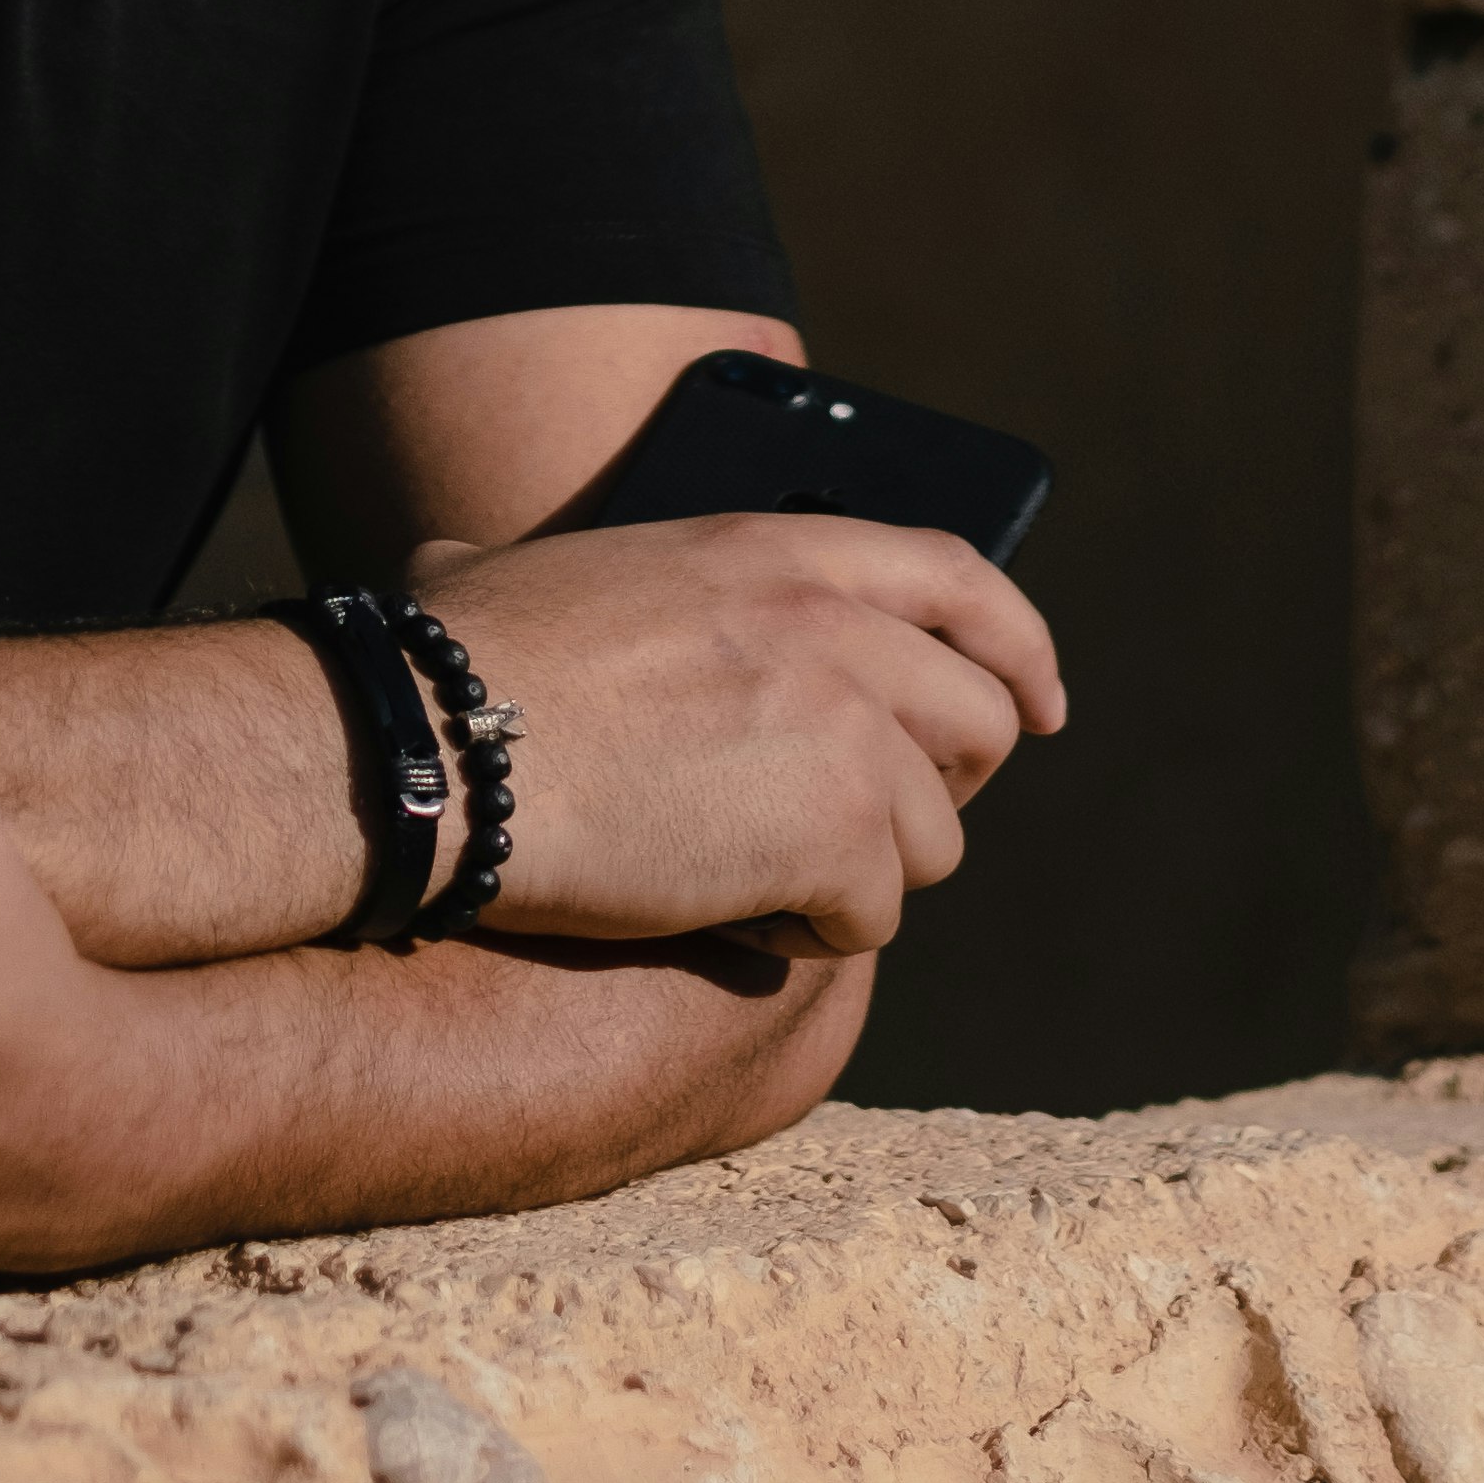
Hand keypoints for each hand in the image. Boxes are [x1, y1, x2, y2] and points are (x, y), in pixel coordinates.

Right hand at [412, 511, 1063, 963]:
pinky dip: (809, 933)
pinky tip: (725, 910)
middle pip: (980, 723)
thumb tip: (453, 569)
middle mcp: (833, 625)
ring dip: (858, 875)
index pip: (958, 577)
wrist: (439, 750)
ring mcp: (844, 728)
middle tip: (861, 832)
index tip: (1044, 703)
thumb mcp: (515, 567)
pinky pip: (870, 918)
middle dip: (936, 790)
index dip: (1017, 644)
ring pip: (934, 840)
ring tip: (754, 875)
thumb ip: (550, 569)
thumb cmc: (448, 666)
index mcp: (776, 549)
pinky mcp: (833, 834)